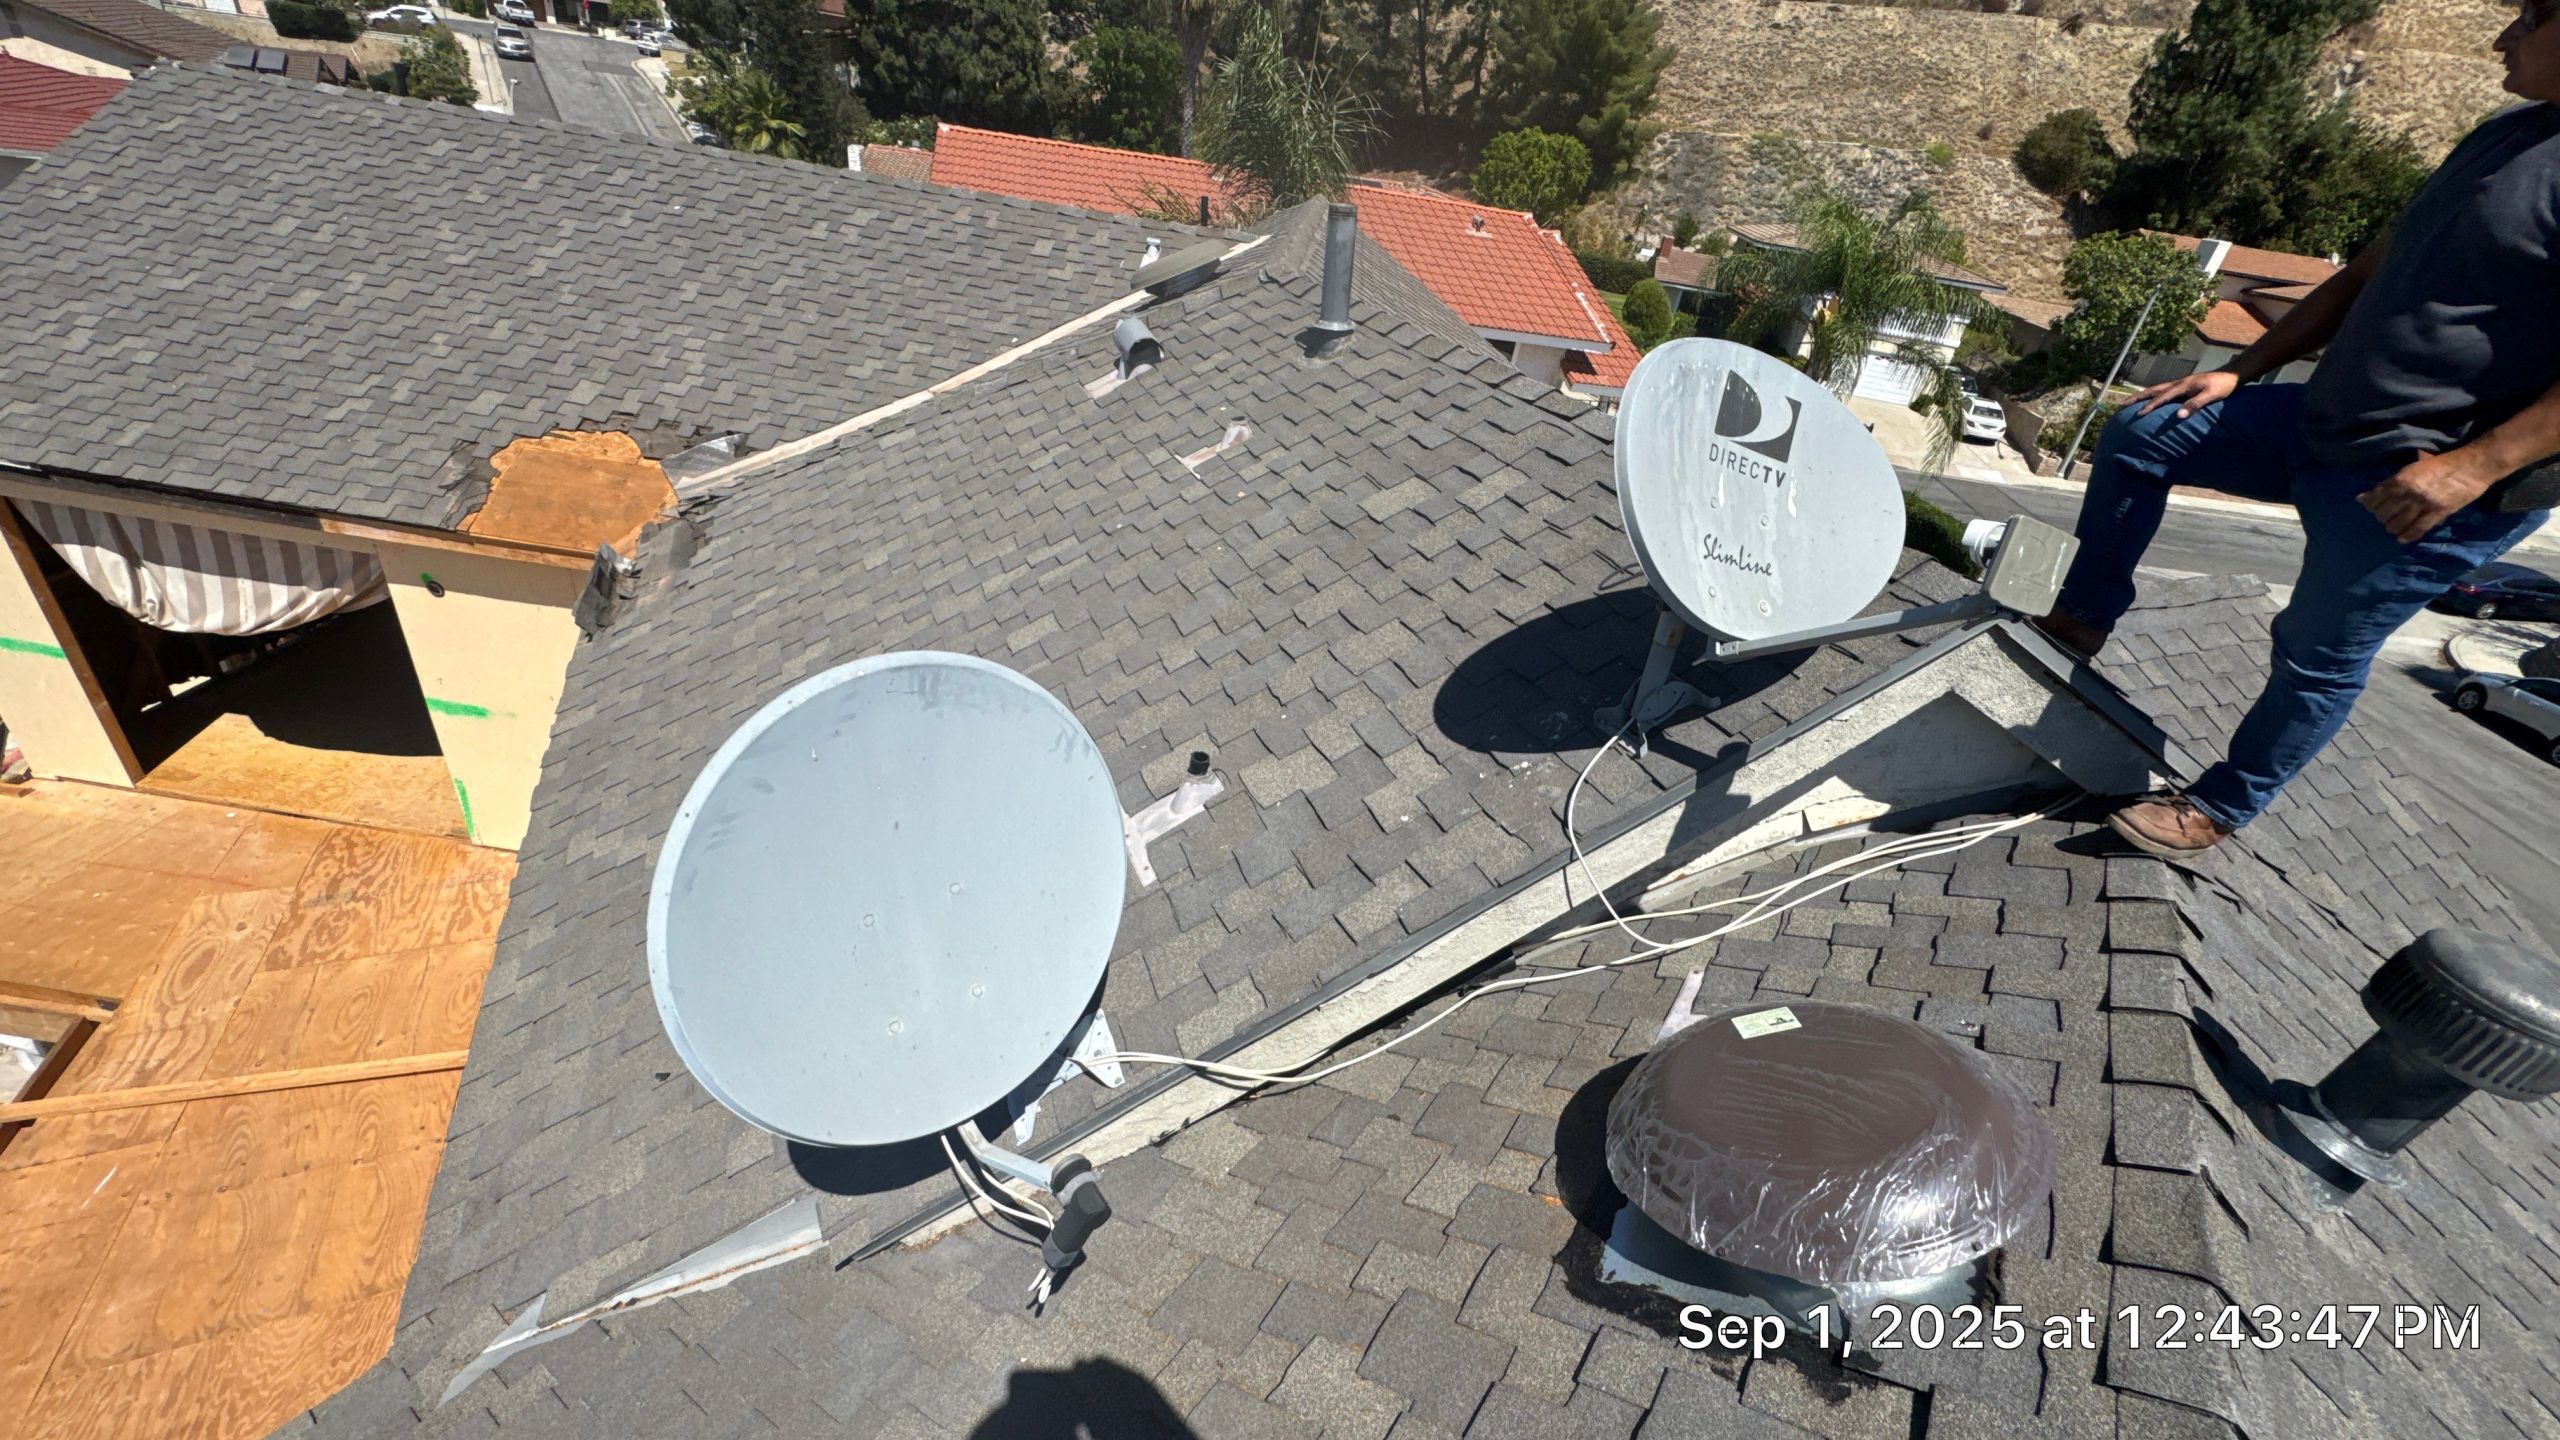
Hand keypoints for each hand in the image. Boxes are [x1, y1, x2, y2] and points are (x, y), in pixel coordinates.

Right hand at [2132, 368, 2241, 418]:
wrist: (2232, 375)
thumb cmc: (2223, 386)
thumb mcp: (2211, 396)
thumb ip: (2195, 404)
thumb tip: (2179, 415)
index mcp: (2183, 386)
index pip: (2162, 397)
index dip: (2150, 406)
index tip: (2137, 415)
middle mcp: (2178, 383)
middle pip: (2152, 390)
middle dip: (2136, 398)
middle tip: (2121, 405)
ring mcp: (2180, 384)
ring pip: (2156, 389)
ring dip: (2141, 396)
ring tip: (2129, 403)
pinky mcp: (2183, 386)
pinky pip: (2162, 391)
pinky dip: (2152, 395)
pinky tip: (2150, 400)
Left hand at [2359, 450, 2495, 542]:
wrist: (2472, 465)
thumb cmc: (2443, 463)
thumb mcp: (2415, 466)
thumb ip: (2396, 478)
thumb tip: (2375, 491)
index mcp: (2401, 477)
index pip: (2376, 496)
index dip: (2370, 504)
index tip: (2369, 507)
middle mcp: (2408, 491)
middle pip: (2383, 513)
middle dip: (2381, 517)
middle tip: (2385, 518)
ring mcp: (2422, 503)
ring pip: (2396, 524)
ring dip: (2392, 528)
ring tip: (2393, 528)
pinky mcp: (2437, 513)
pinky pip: (2417, 529)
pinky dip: (2407, 536)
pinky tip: (2401, 539)